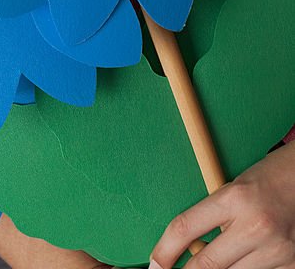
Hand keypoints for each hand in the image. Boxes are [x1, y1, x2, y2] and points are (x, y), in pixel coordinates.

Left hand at [149, 142, 294, 268]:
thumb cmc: (270, 177)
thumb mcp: (236, 187)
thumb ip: (215, 216)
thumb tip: (191, 249)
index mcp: (236, 198)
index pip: (186, 228)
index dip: (164, 250)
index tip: (155, 263)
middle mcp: (255, 226)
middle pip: (206, 264)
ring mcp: (277, 250)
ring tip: (227, 252)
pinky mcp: (292, 265)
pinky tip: (249, 257)